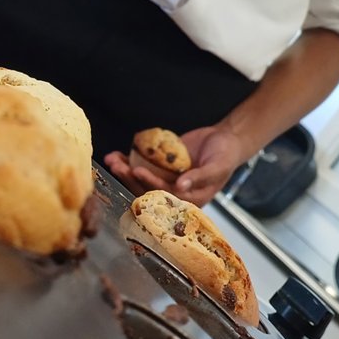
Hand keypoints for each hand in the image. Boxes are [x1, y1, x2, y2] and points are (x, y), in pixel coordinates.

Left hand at [105, 124, 252, 206]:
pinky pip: (144, 164)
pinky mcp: (161, 166)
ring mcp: (166, 178)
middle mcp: (175, 192)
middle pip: (147, 188)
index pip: (165, 194)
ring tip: (112, 159)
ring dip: (125, 170)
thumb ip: (201, 176)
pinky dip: (130, 159)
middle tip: (117, 165)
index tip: (137, 170)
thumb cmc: (226, 156)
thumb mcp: (218, 166)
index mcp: (190, 199)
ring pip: (141, 178)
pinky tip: (117, 154)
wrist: (225, 140)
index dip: (150, 183)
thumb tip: (181, 185)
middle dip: (131, 177)